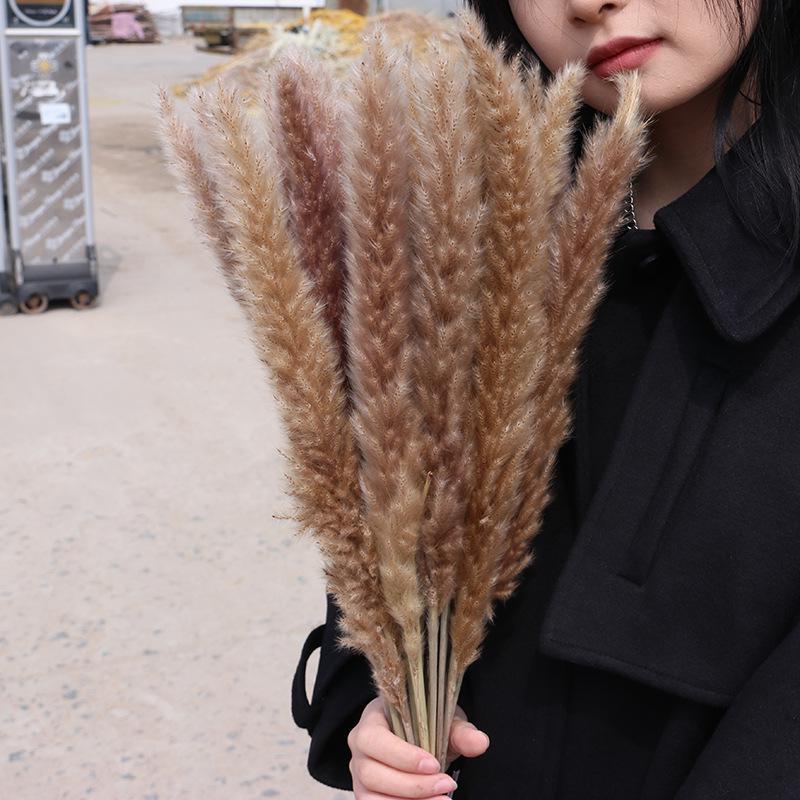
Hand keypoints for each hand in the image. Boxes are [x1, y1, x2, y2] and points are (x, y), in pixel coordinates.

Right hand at [348, 696, 489, 798]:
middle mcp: (358, 748)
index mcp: (371, 719)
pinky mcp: (366, 795)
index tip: (434, 765)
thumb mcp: (444, 719)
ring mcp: (359, 774)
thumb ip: (460, 731)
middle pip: (371, 773)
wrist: (419, 736)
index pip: (373, 738)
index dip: (401, 756)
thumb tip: (480, 743)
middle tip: (447, 785)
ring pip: (371, 796)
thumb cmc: (426, 723)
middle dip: (411, 785)